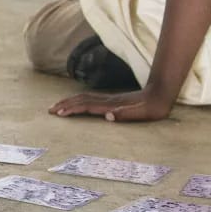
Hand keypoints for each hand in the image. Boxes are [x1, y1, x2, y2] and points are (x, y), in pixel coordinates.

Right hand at [49, 88, 170, 122]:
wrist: (160, 95)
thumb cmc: (152, 108)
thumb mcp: (141, 114)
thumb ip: (124, 114)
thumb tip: (107, 116)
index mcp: (111, 106)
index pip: (86, 107)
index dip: (72, 109)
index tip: (58, 113)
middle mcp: (107, 101)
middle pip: (81, 100)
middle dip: (64, 104)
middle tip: (50, 110)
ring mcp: (109, 99)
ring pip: (84, 98)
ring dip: (69, 101)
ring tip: (58, 106)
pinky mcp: (111, 100)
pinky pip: (90, 99)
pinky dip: (78, 101)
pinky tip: (76, 103)